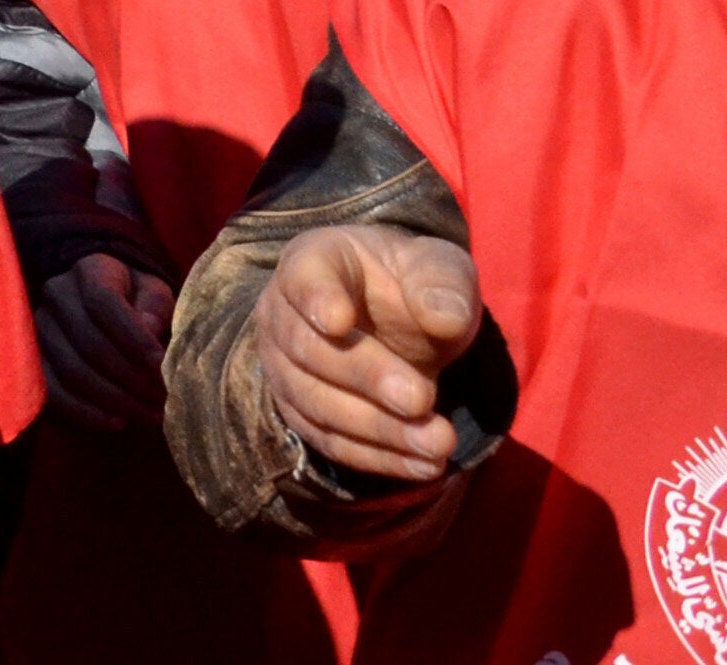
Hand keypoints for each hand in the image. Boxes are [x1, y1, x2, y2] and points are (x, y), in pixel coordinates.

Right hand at [36, 252, 177, 432]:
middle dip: (131, 378)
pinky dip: (84, 412)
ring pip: (71, 370)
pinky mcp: (32, 359)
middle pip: (89, 342)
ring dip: (114, 399)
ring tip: (150, 415)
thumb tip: (148, 331)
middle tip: (164, 401)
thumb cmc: (135, 297)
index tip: (163, 365)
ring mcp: (39, 328)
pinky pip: (52, 391)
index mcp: (90, 270)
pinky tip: (116, 422)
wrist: (97, 297)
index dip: (133, 337)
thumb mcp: (154, 291)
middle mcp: (57, 295)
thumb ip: (155, 306)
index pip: (103, 301)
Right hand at [251, 224, 482, 484]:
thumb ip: (442, 284)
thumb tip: (444, 318)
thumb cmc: (411, 285)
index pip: (303, 276)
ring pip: (316, 403)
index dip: (315, 298)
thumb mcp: (438, 267)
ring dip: (377, 428)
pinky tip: (424, 465)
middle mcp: (283, 312)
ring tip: (438, 443)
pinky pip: (330, 441)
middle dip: (365, 378)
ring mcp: (285, 366)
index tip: (338, 321)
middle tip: (421, 399)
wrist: (397, 322)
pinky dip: (377, 457)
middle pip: (308, 349)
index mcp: (314, 260)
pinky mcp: (302, 413)